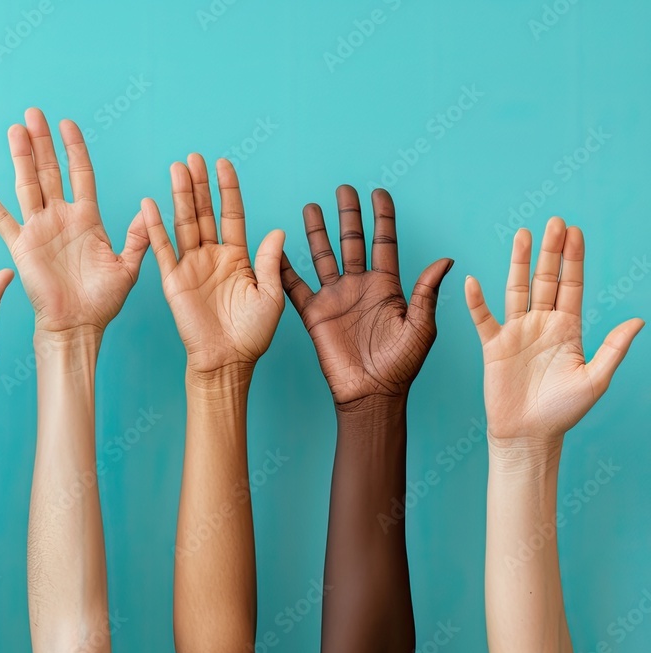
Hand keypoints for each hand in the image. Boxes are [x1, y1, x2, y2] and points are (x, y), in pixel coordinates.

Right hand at [0, 107, 146, 337]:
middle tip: (34, 114)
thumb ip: (137, 237)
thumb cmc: (102, 302)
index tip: (67, 124)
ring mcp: (39, 230)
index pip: (80, 174)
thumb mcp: (127, 267)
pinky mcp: (21, 247)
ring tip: (15, 130)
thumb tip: (148, 207)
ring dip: (21, 158)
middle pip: (50, 171)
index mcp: (87, 220)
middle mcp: (61, 219)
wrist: (77, 326)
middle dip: (42, 142)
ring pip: (28, 185)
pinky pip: (2, 220)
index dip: (74, 149)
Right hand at [139, 155, 283, 376]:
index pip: (232, 214)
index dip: (228, 189)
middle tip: (193, 157)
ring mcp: (191, 266)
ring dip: (180, 196)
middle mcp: (213, 257)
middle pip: (205, 212)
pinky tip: (150, 204)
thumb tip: (278, 230)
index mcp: (238, 258)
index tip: (224, 164)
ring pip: (184, 223)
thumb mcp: (270, 295)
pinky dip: (155, 227)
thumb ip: (269, 261)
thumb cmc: (252, 334)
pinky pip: (162, 249)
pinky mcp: (173, 280)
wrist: (226, 361)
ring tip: (176, 169)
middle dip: (200, 185)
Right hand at [281, 186, 451, 408]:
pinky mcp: (315, 314)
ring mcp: (336, 298)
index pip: (384, 241)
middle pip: (352, 240)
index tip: (379, 192)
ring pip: (324, 255)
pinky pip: (296, 286)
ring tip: (311, 206)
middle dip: (348, 214)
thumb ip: (426, 292)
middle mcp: (359, 286)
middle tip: (344, 189)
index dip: (382, 216)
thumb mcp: (422, 327)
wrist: (371, 394)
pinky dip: (285, 268)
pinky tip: (277, 248)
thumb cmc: (401, 366)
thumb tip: (446, 260)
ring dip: (318, 231)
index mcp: (387, 286)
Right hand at [465, 217, 642, 440]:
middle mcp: (542, 324)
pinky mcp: (494, 346)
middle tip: (555, 222)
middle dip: (551, 251)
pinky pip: (484, 319)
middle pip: (546, 280)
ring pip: (518, 290)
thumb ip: (613, 348)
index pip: (572, 285)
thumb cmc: (563, 411)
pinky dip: (477, 301)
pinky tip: (473, 282)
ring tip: (523, 235)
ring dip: (519, 263)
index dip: (574, 259)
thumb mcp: (596, 379)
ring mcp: (517, 333)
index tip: (576, 232)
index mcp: (569, 329)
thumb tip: (639, 320)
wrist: (529, 434)